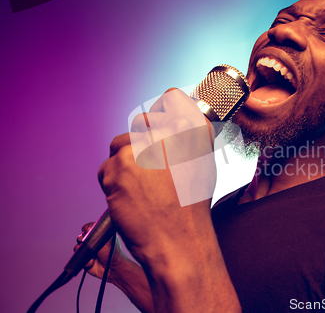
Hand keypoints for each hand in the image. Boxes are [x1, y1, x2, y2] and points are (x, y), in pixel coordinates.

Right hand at [74, 222, 129, 281]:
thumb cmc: (112, 252)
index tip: (85, 231)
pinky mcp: (84, 260)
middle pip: (80, 237)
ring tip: (91, 254)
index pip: (88, 228)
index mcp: (98, 235)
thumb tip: (87, 228)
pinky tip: (92, 262)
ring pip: (77, 247)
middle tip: (84, 241)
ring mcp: (88, 251)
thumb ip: (97, 232)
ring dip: (82, 250)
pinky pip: (78, 258)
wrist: (112, 268)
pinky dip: (85, 260)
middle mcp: (92, 242)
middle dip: (81, 239)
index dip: (85, 229)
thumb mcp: (106, 239)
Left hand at [97, 89, 238, 311]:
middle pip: (140, 124)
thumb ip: (191, 134)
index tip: (159, 125)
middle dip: (139, 143)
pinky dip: (113, 181)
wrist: (178, 240)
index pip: (171, 98)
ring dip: (124, 163)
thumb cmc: (191, 208)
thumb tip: (179, 115)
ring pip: (119, 146)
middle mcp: (165, 133)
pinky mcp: (116, 167)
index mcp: (191, 129)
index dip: (163, 114)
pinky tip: (131, 197)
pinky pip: (107, 168)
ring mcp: (138, 148)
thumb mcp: (203, 163)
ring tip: (141, 188)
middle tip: (149, 168)